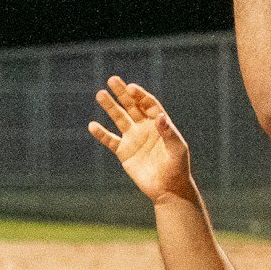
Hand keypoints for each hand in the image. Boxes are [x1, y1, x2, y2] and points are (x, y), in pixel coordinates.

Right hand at [88, 77, 195, 203]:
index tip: (131, 88)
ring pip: (119, 119)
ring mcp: (133, 139)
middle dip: (122, 93)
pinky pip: (110, 140)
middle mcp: (145, 128)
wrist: (168, 190)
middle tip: (112, 80)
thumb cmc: (178, 168)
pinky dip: (101, 133)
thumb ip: (169, 133)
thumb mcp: (177, 150)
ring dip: (110, 107)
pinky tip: (92, 125)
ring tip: (100, 95)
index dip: (140, 95)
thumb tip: (160, 116)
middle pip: (132, 106)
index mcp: (160, 124)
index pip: (148, 104)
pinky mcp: (124, 152)